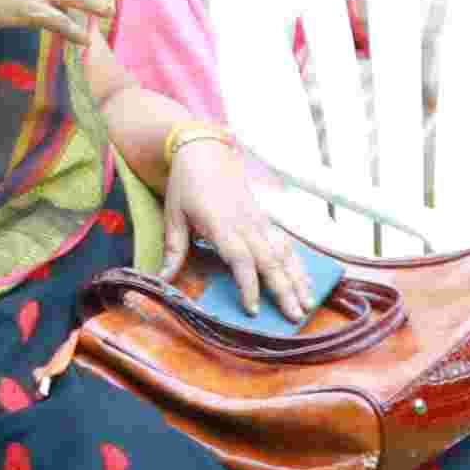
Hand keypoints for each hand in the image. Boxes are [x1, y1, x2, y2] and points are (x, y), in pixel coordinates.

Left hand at [145, 137, 325, 321]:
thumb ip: (173, 250)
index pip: (241, 259)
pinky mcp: (265, 218)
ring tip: (308, 304)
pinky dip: (298, 263)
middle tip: (295, 318)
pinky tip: (306, 280)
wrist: (205, 151)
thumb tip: (161, 280)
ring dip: (298, 279)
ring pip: (285, 252)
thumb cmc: (186, 185)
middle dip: (284, 290)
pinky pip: (286, 243)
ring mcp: (259, 221)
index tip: (254, 309)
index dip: (249, 285)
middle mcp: (246, 224)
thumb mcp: (173, 216)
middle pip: (270, 261)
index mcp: (222, 225)